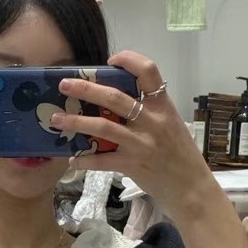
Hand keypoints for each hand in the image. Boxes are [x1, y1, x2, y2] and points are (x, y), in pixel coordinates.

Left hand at [52, 50, 211, 214]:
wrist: (192, 187)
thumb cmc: (180, 154)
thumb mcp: (171, 124)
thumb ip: (149, 111)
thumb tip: (115, 100)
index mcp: (163, 106)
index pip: (148, 71)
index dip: (128, 60)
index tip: (110, 60)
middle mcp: (152, 120)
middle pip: (115, 97)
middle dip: (86, 88)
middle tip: (64, 84)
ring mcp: (141, 143)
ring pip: (103, 126)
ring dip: (76, 121)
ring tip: (56, 119)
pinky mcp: (133, 164)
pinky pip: (102, 160)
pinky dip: (85, 159)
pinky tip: (72, 159)